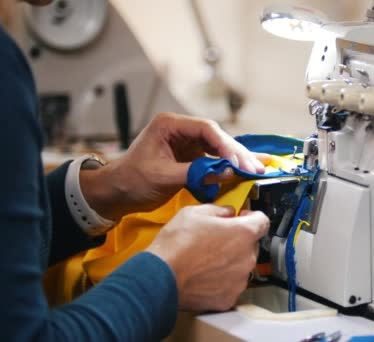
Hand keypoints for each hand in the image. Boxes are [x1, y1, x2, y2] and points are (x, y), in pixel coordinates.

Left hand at [80, 113, 264, 219]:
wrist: (115, 193)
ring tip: (257, 170)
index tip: (239, 162)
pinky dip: (228, 167)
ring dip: (237, 160)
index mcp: (170, 125)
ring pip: (218, 148)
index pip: (206, 129)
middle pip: (216, 138)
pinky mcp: (190, 157)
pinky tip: (246, 170)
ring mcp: (186, 143)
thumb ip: (196, 173)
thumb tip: (227, 172)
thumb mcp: (162, 177)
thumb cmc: (131, 181)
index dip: (226, 145)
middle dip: (237, 153)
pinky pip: (214, 159)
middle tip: (255, 168)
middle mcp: (181, 130)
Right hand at [146, 205, 269, 310]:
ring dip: (230, 261)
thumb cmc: (176, 244)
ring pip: (242, 266)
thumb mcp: (194, 212)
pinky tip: (204, 276)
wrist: (160, 276)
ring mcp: (239, 280)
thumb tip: (227, 213)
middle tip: (216, 240)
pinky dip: (222, 281)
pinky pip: (231, 285)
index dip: (251, 216)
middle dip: (238, 240)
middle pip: (251, 245)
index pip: (262, 221)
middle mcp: (247, 257)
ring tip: (206, 260)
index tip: (242, 217)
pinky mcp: (229, 298)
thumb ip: (219, 209)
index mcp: (243, 233)